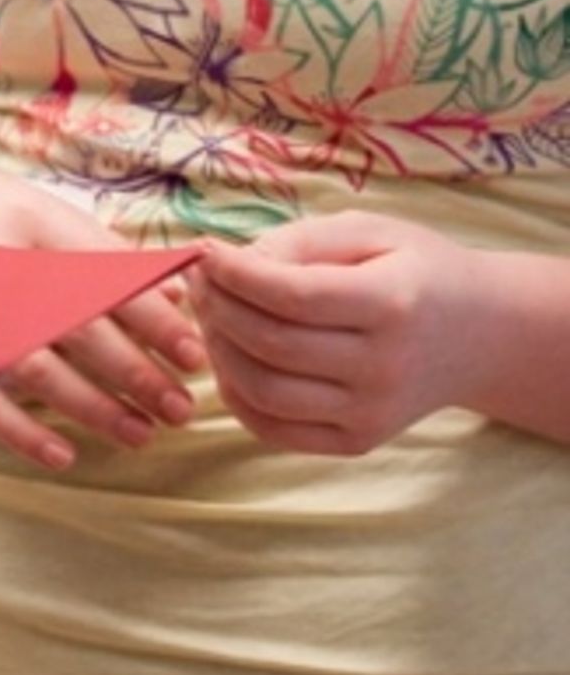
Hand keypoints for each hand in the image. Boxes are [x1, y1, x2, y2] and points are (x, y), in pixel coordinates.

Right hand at [0, 154, 204, 469]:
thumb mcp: (40, 213)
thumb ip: (104, 251)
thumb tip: (175, 290)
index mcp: (35, 227)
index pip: (108, 278)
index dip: (155, 319)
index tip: (194, 354)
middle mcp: (5, 269)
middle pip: (81, 327)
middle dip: (136, 372)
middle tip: (182, 408)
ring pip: (39, 370)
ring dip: (94, 406)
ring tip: (141, 434)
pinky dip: (22, 432)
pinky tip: (64, 454)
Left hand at [192, 211, 475, 454]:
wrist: (478, 335)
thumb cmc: (416, 269)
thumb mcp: (370, 231)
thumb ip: (300, 243)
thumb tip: (232, 264)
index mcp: (392, 304)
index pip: (292, 297)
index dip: (235, 274)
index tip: (202, 250)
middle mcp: (383, 368)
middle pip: (271, 345)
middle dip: (217, 307)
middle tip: (197, 278)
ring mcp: (371, 414)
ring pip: (264, 392)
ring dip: (218, 350)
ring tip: (209, 313)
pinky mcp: (357, 442)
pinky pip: (274, 429)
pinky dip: (236, 394)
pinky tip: (227, 355)